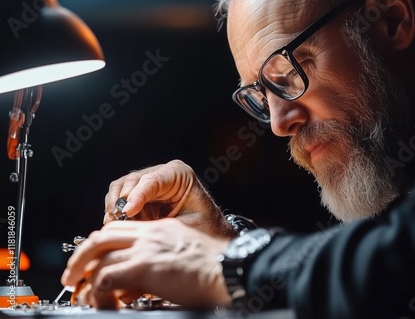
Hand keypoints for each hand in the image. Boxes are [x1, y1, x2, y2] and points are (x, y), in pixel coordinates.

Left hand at [60, 218, 231, 308]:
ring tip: (81, 293)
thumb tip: (137, 280)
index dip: (100, 244)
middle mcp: (150, 233)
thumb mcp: (182, 254)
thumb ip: (157, 260)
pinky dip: (98, 290)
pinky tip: (100, 300)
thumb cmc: (213, 267)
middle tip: (73, 274)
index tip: (92, 260)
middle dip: (81, 255)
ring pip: (100, 256)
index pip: (119, 229)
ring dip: (85, 277)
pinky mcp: (145, 266)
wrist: (228, 269)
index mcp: (160, 228)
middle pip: (102, 236)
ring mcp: (146, 248)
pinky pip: (107, 276)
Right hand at [103, 160, 234, 237]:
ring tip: (117, 226)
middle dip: (121, 203)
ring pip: (120, 189)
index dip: (136, 196)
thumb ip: (161, 225)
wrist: (211, 237)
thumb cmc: (205, 231)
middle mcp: (162, 174)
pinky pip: (120, 201)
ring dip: (115, 208)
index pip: (151, 180)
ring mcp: (149, 184)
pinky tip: (120, 228)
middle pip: (131, 181)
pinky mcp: (141, 196)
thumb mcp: (187, 227)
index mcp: (179, 174)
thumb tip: (132, 225)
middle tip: (118, 223)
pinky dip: (116, 214)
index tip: (127, 212)